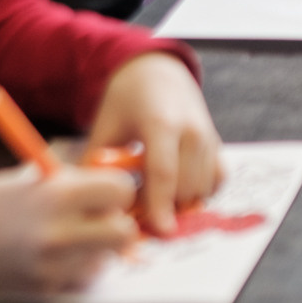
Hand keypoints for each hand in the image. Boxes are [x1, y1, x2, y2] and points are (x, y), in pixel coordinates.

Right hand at [0, 164, 138, 292]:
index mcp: (59, 194)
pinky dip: (78, 267)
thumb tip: (118, 188)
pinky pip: (84, 277)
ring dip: (96, 247)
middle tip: (100, 216)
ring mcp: (54, 265)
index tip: (109, 191)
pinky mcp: (47, 287)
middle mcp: (60, 232)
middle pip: (124, 232)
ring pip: (106, 258)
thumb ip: (78, 183)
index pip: (123, 190)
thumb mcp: (38, 177)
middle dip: (116, 222)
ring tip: (70, 235)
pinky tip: (57, 255)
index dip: (118, 189)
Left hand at [86, 52, 222, 234]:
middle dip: (165, 207)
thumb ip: (95, 161)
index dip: (161, 204)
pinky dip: (200, 191)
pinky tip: (177, 186)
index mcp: (160, 122)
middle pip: (185, 186)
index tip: (159, 231)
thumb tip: (84, 200)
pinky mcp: (216, 143)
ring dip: (180, 202)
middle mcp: (191, 129)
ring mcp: (208, 136)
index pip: (164, 172)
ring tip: (152, 193)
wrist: (158, 71)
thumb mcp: (105, 124)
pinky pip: (216, 179)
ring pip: (202, 187)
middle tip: (138, 209)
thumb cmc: (127, 98)